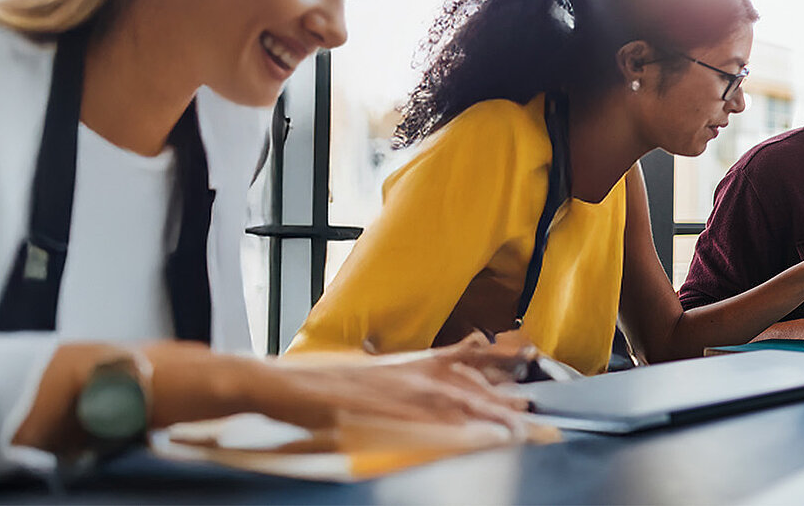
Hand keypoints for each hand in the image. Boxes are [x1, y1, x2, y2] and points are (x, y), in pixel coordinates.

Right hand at [183, 333, 531, 432]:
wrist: (272, 386)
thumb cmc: (312, 393)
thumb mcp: (361, 390)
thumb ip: (392, 398)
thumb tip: (419, 413)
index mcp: (398, 370)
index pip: (453, 370)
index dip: (490, 374)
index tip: (521, 384)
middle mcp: (398, 374)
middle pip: (459, 386)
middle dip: (497, 401)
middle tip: (531, 417)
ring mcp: (385, 388)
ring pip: (445, 399)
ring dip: (480, 414)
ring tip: (511, 429)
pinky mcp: (371, 405)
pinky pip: (415, 416)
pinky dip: (442, 423)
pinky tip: (464, 432)